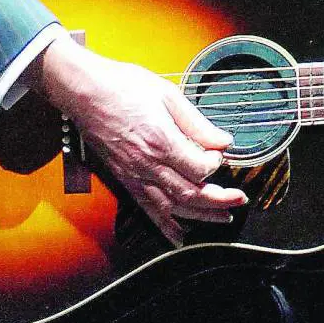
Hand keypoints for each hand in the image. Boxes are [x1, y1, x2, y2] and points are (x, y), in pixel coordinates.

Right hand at [31, 35, 247, 244]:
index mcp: (161, 141)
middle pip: (190, 194)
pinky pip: (147, 209)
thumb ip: (197, 123)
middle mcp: (147, 164)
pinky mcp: (124, 178)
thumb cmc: (123, 86)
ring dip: (200, 216)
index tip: (222, 156)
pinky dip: (165, 225)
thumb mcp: (167, 95)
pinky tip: (179, 236)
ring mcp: (134, 174)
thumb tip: (224, 142)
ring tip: (222, 218)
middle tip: (239, 200)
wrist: (83, 91)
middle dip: (219, 200)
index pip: (199, 168)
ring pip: (172, 207)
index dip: (216, 166)